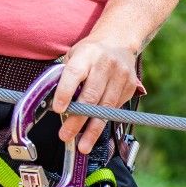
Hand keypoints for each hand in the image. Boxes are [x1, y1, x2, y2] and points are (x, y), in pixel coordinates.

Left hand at [54, 36, 143, 152]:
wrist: (119, 41)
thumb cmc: (90, 52)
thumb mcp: (74, 56)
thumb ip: (65, 76)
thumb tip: (54, 106)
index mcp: (86, 54)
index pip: (74, 74)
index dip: (65, 93)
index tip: (58, 110)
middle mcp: (105, 64)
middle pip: (90, 97)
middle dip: (77, 120)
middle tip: (66, 136)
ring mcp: (121, 76)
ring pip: (106, 108)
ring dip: (93, 129)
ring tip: (83, 145)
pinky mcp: (131, 86)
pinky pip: (116, 108)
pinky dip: (104, 120)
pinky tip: (94, 130)